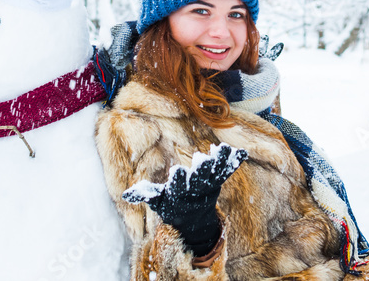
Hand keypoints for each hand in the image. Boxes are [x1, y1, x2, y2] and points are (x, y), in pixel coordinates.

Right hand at [123, 144, 246, 254]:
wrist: (194, 220)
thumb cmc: (172, 206)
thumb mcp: (158, 203)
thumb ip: (145, 195)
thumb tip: (127, 194)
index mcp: (180, 195)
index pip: (178, 187)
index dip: (178, 180)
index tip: (177, 171)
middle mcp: (196, 191)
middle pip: (200, 179)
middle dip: (202, 169)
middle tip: (202, 158)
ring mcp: (210, 186)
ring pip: (216, 173)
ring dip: (221, 161)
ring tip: (224, 148)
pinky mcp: (218, 181)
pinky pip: (228, 171)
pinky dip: (235, 162)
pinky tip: (241, 152)